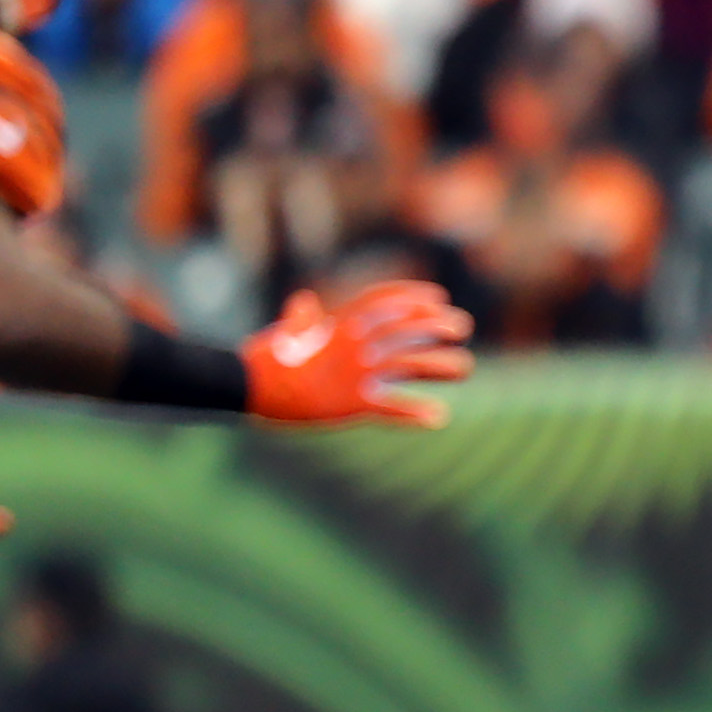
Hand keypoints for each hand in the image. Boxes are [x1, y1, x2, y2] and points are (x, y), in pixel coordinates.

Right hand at [243, 281, 475, 427]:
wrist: (246, 386)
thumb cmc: (262, 359)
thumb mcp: (284, 331)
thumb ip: (301, 317)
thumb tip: (304, 303)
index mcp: (339, 324)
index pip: (384, 301)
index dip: (413, 296)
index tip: (438, 295)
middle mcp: (353, 344)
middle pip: (407, 328)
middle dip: (437, 325)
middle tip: (462, 327)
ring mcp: (354, 373)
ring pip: (410, 364)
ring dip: (441, 365)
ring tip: (465, 367)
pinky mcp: (350, 404)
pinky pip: (391, 408)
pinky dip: (415, 412)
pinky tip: (438, 416)